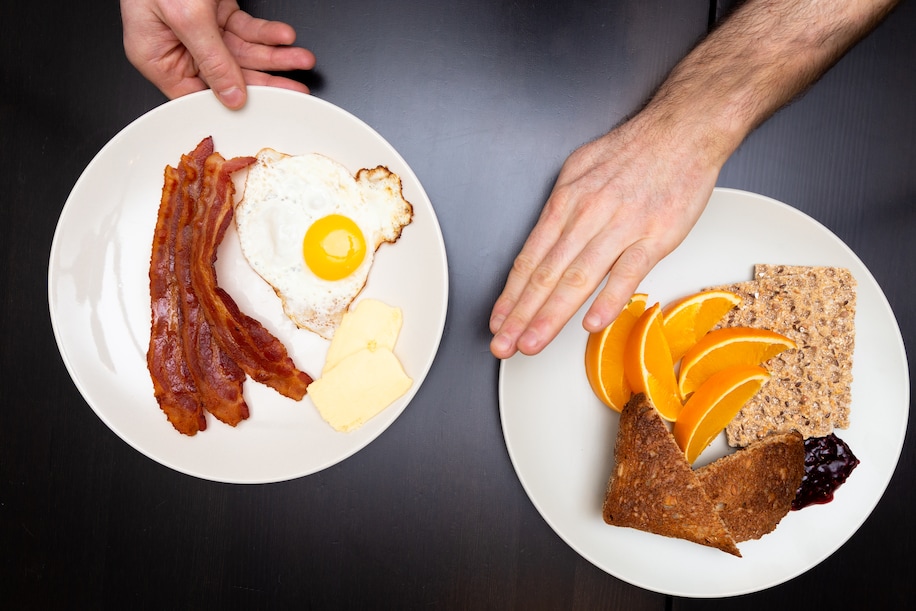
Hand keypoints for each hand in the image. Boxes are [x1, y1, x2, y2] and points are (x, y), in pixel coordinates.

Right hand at [120, 0, 315, 108]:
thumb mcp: (186, 18)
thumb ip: (212, 59)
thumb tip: (231, 96)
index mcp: (157, 56)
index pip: (197, 95)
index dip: (230, 104)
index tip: (260, 108)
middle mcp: (179, 46)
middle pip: (229, 76)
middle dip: (267, 79)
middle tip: (295, 87)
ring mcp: (200, 30)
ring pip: (244, 53)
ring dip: (275, 56)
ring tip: (300, 59)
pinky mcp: (217, 12)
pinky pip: (247, 29)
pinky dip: (268, 32)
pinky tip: (284, 36)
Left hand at [489, 112, 720, 358]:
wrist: (684, 130)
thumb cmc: (633, 150)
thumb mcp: (579, 168)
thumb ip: (561, 207)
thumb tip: (544, 238)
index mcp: (566, 202)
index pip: (530, 259)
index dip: (510, 295)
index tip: (498, 321)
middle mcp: (587, 216)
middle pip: (545, 275)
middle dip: (520, 315)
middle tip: (503, 344)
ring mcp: (621, 227)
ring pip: (578, 279)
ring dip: (550, 316)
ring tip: (532, 344)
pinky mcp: (656, 236)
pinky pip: (627, 272)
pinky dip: (608, 299)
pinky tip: (590, 324)